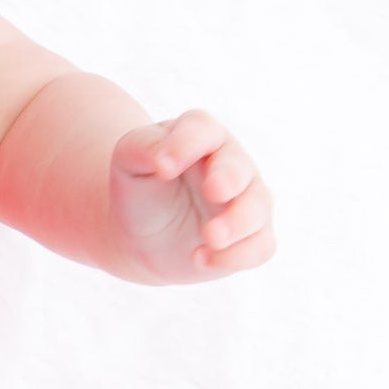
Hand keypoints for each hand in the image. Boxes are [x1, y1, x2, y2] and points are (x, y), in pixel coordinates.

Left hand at [109, 111, 275, 281]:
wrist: (141, 236)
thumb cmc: (138, 188)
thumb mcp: (128, 160)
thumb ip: (143, 149)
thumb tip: (163, 161)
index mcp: (200, 136)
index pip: (201, 129)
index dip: (186, 144)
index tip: (163, 167)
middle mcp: (231, 164)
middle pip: (239, 168)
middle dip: (229, 179)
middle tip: (214, 191)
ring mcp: (247, 201)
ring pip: (258, 207)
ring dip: (237, 223)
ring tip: (210, 237)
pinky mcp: (251, 238)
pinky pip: (260, 247)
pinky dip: (236, 256)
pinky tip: (201, 259)